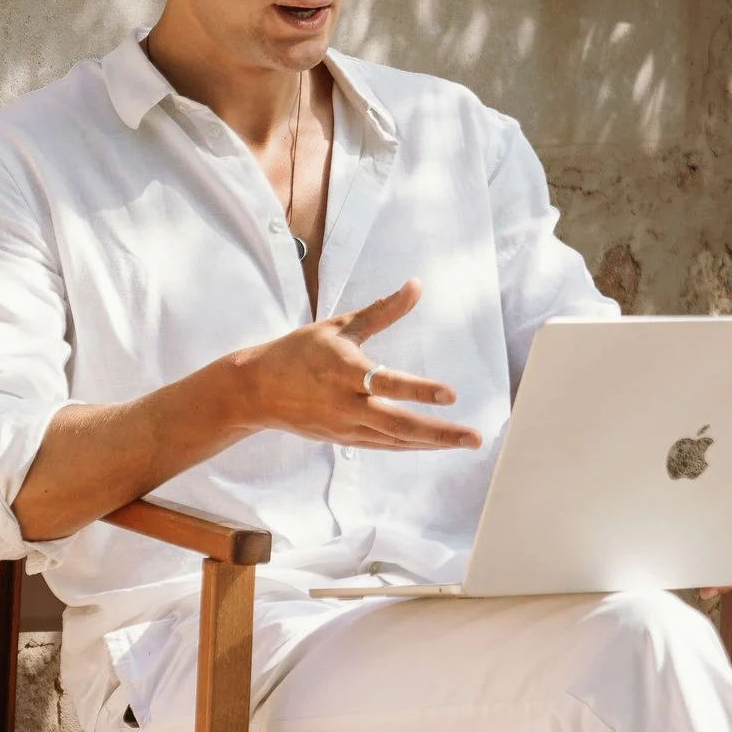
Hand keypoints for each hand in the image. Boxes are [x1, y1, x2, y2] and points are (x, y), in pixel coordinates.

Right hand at [227, 281, 481, 450]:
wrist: (258, 390)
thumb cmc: (299, 352)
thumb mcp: (339, 327)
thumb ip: (382, 311)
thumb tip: (416, 286)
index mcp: (344, 370)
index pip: (387, 382)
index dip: (420, 390)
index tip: (451, 394)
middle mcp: (346, 403)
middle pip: (398, 424)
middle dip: (439, 433)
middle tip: (473, 437)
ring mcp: (345, 426)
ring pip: (395, 440)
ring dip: (431, 443)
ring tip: (464, 441)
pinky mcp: (344, 438)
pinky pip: (384, 445)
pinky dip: (411, 445)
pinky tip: (434, 445)